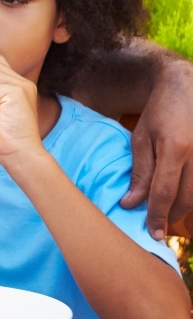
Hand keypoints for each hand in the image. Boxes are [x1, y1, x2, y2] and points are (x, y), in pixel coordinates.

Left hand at [121, 59, 192, 237]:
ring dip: (185, 210)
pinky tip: (182, 200)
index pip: (164, 192)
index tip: (152, 232)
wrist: (187, 86)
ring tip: (168, 215)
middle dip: (171, 217)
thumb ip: (139, 172)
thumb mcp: (141, 138)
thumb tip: (131, 203)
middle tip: (157, 228)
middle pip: (187, 199)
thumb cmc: (160, 112)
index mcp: (175, 148)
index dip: (157, 215)